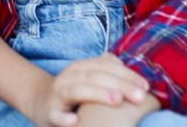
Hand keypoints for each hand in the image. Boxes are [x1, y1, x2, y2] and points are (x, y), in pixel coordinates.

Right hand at [25, 54, 149, 126]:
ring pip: (77, 90)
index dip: (126, 74)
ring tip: (117, 101)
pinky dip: (65, 118)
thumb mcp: (88, 78)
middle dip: (119, 85)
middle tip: (140, 97)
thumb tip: (136, 75)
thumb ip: (109, 71)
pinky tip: (75, 121)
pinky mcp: (50, 112)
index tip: (146, 87)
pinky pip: (56, 115)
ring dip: (97, 94)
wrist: (40, 102)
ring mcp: (57, 94)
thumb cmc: (74, 92)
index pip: (105, 65)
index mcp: (80, 68)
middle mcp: (68, 77)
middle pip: (95, 76)